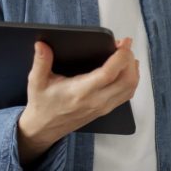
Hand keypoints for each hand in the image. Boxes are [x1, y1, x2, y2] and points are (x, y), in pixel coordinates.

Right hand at [16, 38, 139, 164]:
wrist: (45, 128)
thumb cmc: (43, 104)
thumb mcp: (36, 82)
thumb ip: (40, 62)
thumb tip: (41, 44)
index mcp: (80, 92)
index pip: (109, 73)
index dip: (121, 56)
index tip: (123, 42)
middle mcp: (96, 100)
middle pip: (127, 80)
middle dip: (129, 59)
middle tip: (123, 45)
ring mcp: (104, 106)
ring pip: (130, 88)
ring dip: (133, 69)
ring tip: (125, 54)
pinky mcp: (106, 109)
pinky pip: (127, 94)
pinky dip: (132, 80)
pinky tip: (126, 69)